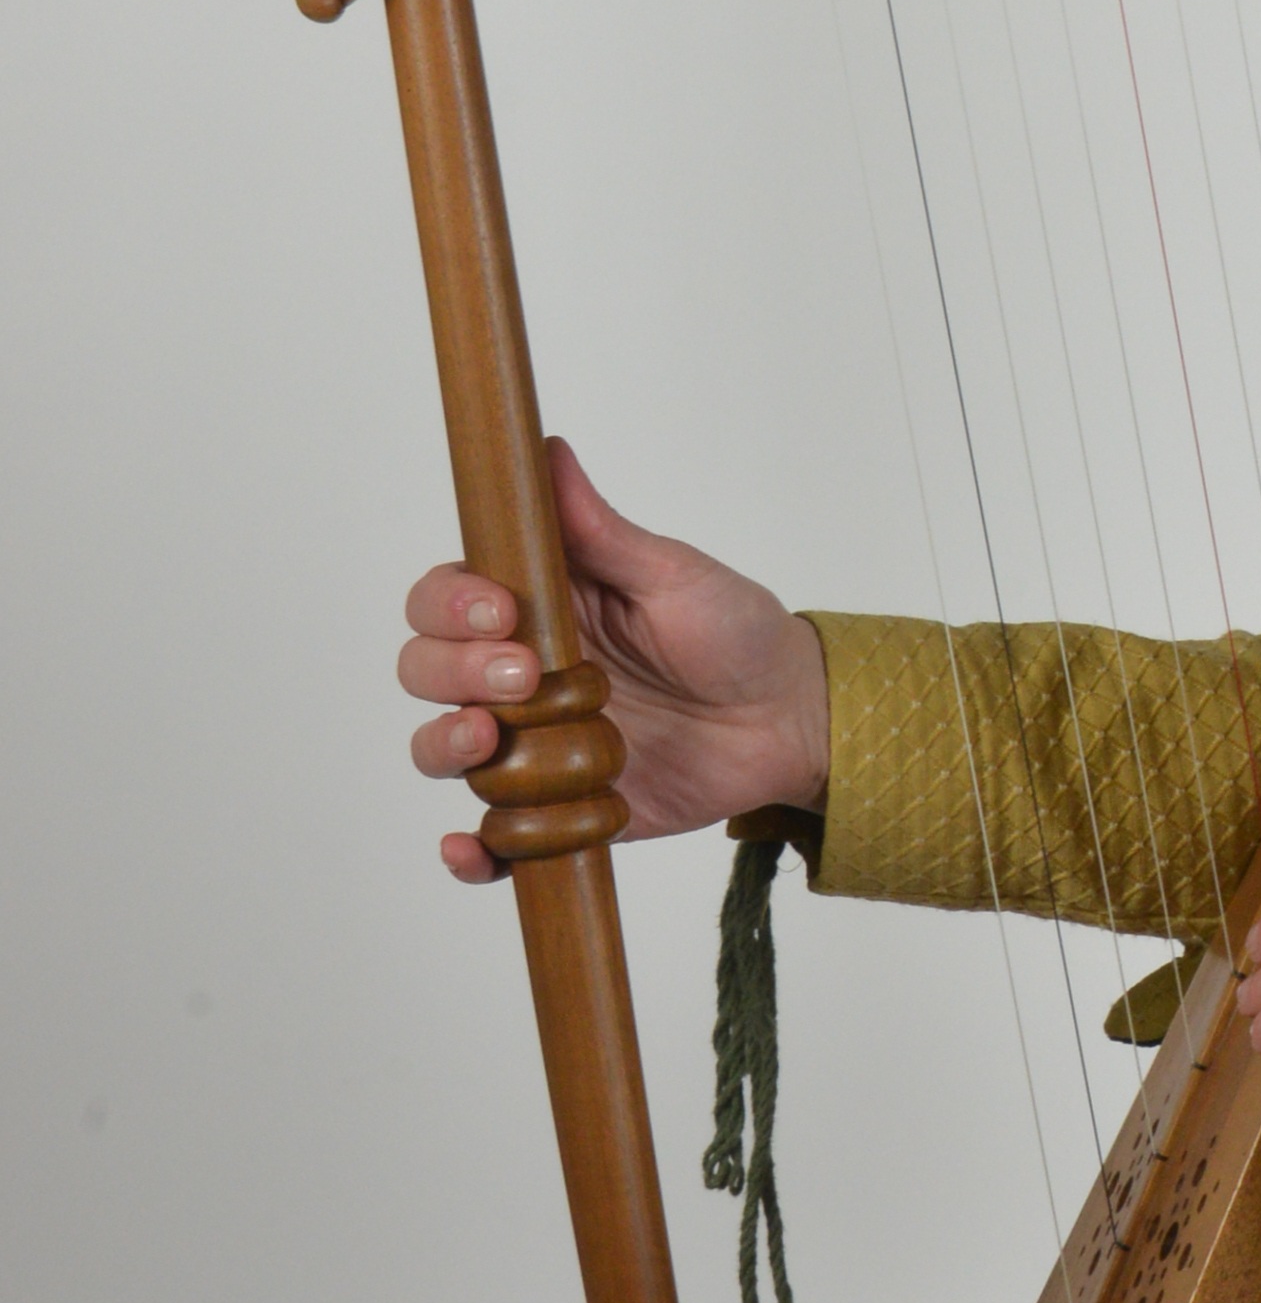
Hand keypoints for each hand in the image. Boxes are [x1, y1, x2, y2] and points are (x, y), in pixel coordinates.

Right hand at [402, 437, 829, 886]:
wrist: (791, 719)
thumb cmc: (734, 631)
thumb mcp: (674, 575)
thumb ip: (602, 532)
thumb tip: (545, 451)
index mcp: (535, 607)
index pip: (446, 600)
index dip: (450, 606)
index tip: (500, 611)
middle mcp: (517, 675)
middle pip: (427, 671)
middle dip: (452, 673)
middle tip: (522, 678)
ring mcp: (531, 744)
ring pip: (443, 749)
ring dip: (445, 747)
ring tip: (488, 742)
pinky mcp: (557, 807)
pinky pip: (496, 836)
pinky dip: (473, 851)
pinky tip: (470, 847)